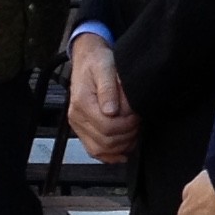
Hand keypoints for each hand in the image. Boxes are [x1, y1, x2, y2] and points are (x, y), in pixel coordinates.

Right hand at [68, 31, 136, 162]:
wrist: (88, 59)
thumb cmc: (98, 61)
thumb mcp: (106, 67)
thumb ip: (108, 88)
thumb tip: (111, 111)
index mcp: (82, 103)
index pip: (107, 127)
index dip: (127, 125)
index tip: (136, 115)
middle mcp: (76, 117)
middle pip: (105, 141)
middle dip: (127, 135)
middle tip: (137, 123)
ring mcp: (78, 125)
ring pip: (100, 150)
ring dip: (121, 146)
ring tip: (133, 134)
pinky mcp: (82, 129)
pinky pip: (94, 150)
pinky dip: (110, 155)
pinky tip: (123, 152)